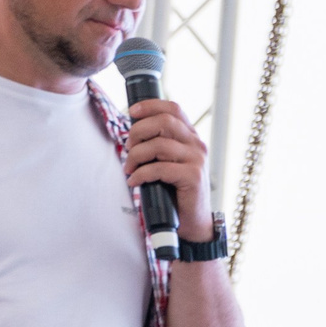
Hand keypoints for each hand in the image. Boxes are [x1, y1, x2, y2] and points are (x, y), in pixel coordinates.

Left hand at [123, 99, 210, 237]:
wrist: (192, 220)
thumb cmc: (175, 190)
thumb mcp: (168, 161)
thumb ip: (158, 144)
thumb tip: (132, 132)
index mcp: (191, 137)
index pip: (173, 108)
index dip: (150, 106)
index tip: (131, 113)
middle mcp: (197, 145)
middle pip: (164, 121)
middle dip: (138, 132)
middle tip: (128, 147)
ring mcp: (197, 160)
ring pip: (158, 145)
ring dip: (136, 156)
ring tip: (130, 168)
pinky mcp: (193, 177)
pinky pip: (159, 168)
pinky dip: (141, 174)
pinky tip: (135, 181)